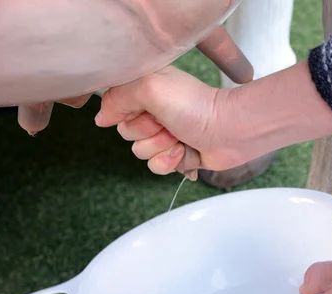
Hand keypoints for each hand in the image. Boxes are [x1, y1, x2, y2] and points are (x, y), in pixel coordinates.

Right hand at [95, 61, 331, 178]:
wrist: (230, 131)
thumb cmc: (195, 105)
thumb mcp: (150, 88)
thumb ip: (118, 97)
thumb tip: (101, 119)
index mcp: (147, 89)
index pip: (115, 106)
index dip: (126, 113)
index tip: (143, 109)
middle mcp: (155, 110)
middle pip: (127, 133)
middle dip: (146, 133)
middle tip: (167, 124)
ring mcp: (166, 134)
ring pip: (140, 153)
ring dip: (159, 149)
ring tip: (179, 139)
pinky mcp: (177, 155)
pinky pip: (156, 167)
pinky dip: (169, 163)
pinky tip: (184, 153)